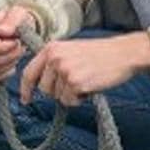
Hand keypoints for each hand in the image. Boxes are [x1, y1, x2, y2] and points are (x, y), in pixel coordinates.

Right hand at [0, 6, 33, 80]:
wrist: (20, 27)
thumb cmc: (17, 20)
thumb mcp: (18, 14)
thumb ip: (11, 20)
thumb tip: (2, 31)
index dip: (2, 46)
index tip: (16, 41)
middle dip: (11, 54)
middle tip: (20, 45)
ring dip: (12, 60)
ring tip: (18, 49)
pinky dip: (10, 69)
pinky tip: (13, 58)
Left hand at [19, 32, 149, 106]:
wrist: (123, 53)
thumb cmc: (100, 54)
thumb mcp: (71, 50)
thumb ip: (54, 62)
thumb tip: (41, 84)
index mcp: (51, 48)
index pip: (29, 72)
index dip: (25, 88)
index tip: (26, 99)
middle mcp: (55, 58)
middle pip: (44, 88)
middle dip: (57, 91)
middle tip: (76, 83)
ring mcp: (64, 70)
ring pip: (57, 96)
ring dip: (71, 95)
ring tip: (86, 81)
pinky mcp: (75, 82)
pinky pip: (70, 101)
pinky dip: (80, 99)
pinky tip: (90, 86)